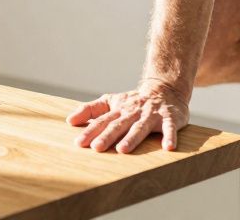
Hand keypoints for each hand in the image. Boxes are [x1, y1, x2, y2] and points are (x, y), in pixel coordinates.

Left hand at [66, 79, 189, 153]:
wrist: (165, 89)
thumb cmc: (133, 102)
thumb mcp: (110, 101)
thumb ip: (90, 109)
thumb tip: (69, 120)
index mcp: (119, 109)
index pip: (102, 121)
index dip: (90, 131)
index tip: (79, 143)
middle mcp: (133, 111)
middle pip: (119, 125)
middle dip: (107, 136)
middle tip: (96, 148)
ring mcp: (151, 114)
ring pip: (140, 127)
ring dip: (132, 138)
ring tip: (122, 150)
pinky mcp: (169, 117)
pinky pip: (169, 128)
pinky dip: (169, 137)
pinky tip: (167, 147)